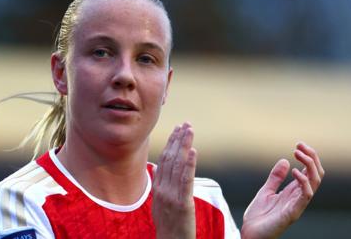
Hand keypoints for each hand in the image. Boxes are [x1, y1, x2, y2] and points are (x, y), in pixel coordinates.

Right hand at [152, 123, 196, 238]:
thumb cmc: (168, 226)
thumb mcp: (159, 204)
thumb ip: (160, 186)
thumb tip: (157, 169)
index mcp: (157, 188)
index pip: (164, 160)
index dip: (171, 143)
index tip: (177, 130)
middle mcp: (162, 189)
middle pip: (170, 159)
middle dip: (178, 140)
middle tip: (185, 124)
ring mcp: (171, 195)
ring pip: (177, 165)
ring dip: (183, 145)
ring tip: (189, 130)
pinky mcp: (183, 203)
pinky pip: (185, 180)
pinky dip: (189, 164)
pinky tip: (193, 151)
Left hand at [241, 142, 324, 238]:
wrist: (250, 233)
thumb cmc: (259, 216)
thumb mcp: (266, 190)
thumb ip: (275, 177)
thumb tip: (285, 160)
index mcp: (294, 192)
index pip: (310, 172)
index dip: (308, 157)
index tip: (299, 144)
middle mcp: (299, 197)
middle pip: (316, 174)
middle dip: (312, 157)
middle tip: (300, 145)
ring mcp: (298, 204)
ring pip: (315, 182)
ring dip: (309, 165)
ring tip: (298, 153)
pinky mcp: (293, 212)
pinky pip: (306, 196)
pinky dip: (303, 182)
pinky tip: (294, 171)